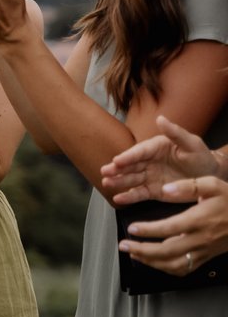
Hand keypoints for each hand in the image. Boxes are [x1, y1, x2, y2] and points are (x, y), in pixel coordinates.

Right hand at [101, 116, 220, 203]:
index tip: (117, 161)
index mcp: (156, 147)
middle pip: (131, 166)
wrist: (210, 176)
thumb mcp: (192, 143)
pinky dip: (129, 197)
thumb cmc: (201, 156)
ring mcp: (150, 177)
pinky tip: (118, 199)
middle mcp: (149, 162)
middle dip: (117, 169)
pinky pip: (139, 194)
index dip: (128, 156)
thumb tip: (160, 118)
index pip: (140, 152)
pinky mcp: (153, 190)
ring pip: (131, 180)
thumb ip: (175, 132)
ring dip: (119, 182)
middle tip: (105, 172)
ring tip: (107, 183)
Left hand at [118, 175, 227, 275]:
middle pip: (168, 251)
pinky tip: (153, 262)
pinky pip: (184, 269)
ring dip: (151, 262)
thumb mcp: (213, 185)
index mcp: (200, 220)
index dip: (149, 230)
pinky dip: (165, 268)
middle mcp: (201, 239)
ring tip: (134, 253)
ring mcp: (204, 251)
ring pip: (174, 264)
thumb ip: (188, 186)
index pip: (170, 228)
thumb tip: (166, 189)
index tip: (132, 228)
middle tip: (124, 245)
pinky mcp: (206, 258)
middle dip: (142, 250)